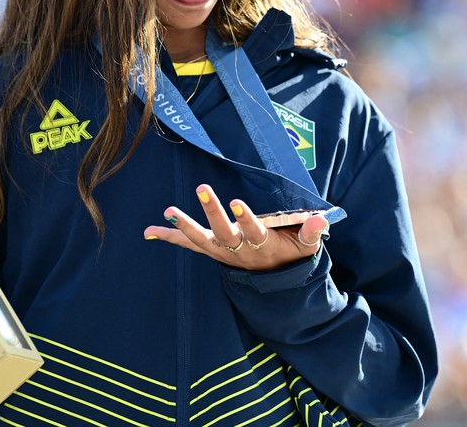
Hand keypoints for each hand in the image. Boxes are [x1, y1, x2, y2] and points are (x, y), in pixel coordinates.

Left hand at [143, 185, 328, 270]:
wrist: (273, 279)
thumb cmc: (290, 254)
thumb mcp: (305, 248)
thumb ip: (310, 233)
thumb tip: (319, 219)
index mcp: (263, 246)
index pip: (254, 232)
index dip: (247, 219)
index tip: (238, 202)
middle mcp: (239, 251)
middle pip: (223, 232)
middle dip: (213, 211)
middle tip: (202, 187)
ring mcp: (222, 252)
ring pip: (202, 240)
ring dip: (184, 225)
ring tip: (168, 210)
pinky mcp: (211, 251)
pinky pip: (188, 245)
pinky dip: (169, 237)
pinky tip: (147, 230)